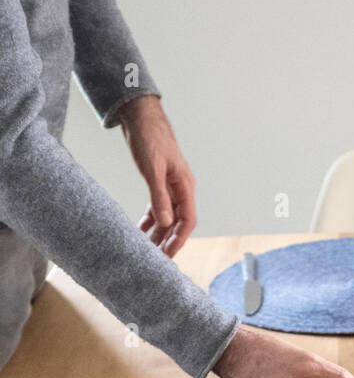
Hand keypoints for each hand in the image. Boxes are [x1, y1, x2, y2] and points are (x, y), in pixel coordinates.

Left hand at [118, 96, 196, 256]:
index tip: (169, 254)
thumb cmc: (150, 138)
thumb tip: (164, 223)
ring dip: (159, 234)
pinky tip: (141, 231)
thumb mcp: (153, 169)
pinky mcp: (159, 183)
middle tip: (157, 260)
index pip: (188, 220)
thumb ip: (159, 196)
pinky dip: (150, 220)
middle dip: (169, 241)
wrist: (142, 117)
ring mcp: (170, 187)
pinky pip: (158, 207)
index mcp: (185, 186)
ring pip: (168, 217)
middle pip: (178, 222)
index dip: (179, 239)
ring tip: (148, 250)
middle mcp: (181, 189)